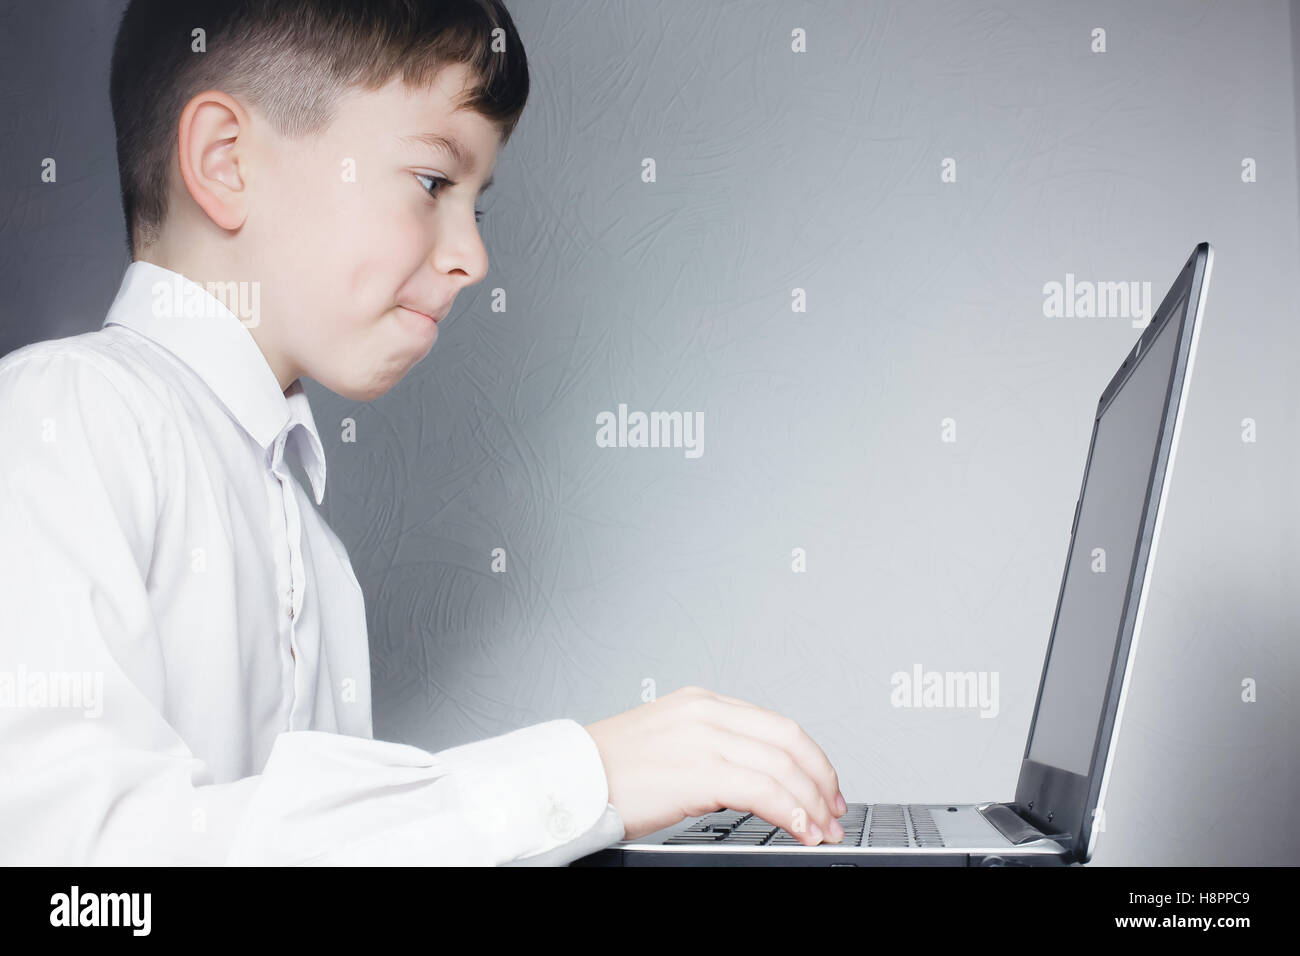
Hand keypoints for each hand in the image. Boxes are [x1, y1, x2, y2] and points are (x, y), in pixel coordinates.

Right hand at [584, 685, 846, 844]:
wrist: (569, 779)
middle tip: (834, 812)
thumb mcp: (669, 743)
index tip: (824, 787)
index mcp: (702, 703)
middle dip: (821, 780)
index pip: (777, 725)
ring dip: (811, 803)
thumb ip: (712, 748)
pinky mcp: (698, 771)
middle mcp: (707, 713)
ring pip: (782, 767)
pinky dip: (790, 812)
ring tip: (821, 830)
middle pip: (789, 741)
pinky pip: (762, 790)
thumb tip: (755, 779)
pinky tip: (799, 830)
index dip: (811, 758)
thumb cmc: (611, 771)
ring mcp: (703, 739)